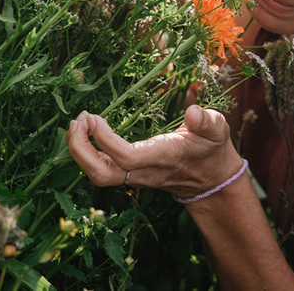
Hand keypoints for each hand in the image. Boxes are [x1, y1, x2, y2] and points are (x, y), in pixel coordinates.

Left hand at [66, 105, 243, 200]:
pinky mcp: (129, 175)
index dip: (105, 140)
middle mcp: (144, 172)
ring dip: (80, 151)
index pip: (126, 157)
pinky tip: (85, 133)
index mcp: (163, 158)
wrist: (211, 181)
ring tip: (77, 124)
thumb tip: (193, 112)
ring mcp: (135, 177)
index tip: (94, 118)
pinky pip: (101, 169)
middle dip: (80, 150)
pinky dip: (87, 152)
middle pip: (101, 174)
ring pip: (97, 175)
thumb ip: (207, 121)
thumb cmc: (212, 150)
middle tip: (76, 122)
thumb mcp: (217, 131)